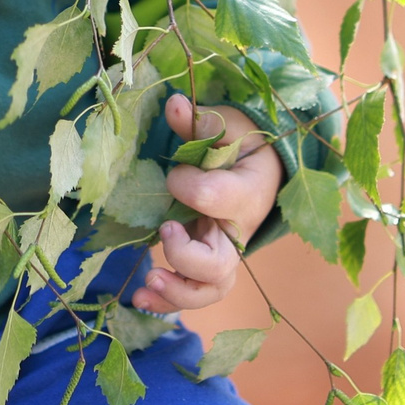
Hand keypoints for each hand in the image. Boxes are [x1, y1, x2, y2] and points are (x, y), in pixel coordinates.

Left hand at [131, 95, 281, 313]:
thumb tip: (175, 103)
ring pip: (209, 289)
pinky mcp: (207, 265)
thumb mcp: (232, 127)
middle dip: (187, 257)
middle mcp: (237, 231)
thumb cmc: (245, 147)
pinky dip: (167, 302)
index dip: (190, 187)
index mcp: (246, 191)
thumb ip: (204, 122)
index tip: (174, 173)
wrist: (263, 174)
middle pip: (219, 264)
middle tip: (165, 230)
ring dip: (177, 293)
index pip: (218, 198)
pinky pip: (193, 293)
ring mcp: (223, 253)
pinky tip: (140, 299)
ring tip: (148, 281)